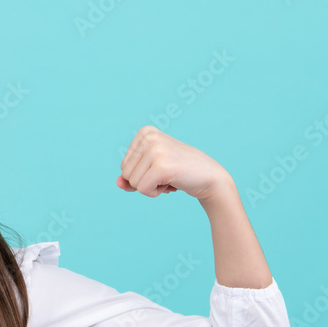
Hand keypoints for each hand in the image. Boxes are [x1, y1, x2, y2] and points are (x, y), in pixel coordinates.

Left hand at [117, 126, 231, 199]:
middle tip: (167, 174)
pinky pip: (143, 190)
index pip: (124, 166)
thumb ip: (130, 178)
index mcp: (145, 133)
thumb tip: (118, 183)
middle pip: (126, 174)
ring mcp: (155, 150)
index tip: (161, 167)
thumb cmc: (178, 173)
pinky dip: (155, 193)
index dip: (141, 174)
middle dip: (145, 181)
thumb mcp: (150, 172)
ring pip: (133, 183)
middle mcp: (149, 137)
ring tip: (170, 177)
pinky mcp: (161, 166)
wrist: (209, 177)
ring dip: (151, 187)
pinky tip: (172, 183)